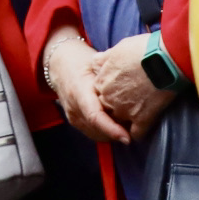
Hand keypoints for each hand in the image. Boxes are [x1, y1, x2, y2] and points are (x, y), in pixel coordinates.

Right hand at [42, 30, 128, 144]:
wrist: (60, 65)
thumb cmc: (82, 62)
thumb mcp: (97, 63)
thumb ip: (111, 76)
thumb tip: (135, 83)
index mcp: (79, 90)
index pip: (94, 116)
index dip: (111, 129)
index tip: (127, 137)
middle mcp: (73, 107)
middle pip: (97, 130)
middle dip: (118, 132)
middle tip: (137, 127)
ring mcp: (73, 116)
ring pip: (96, 134)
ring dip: (113, 134)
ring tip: (130, 125)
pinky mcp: (75, 121)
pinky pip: (93, 132)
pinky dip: (107, 132)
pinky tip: (119, 124)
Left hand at [90, 38, 176, 141]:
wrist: (165, 58)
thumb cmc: (143, 49)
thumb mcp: (118, 48)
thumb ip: (104, 60)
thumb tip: (97, 62)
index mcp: (101, 81)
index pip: (99, 93)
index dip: (110, 92)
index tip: (121, 90)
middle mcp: (109, 98)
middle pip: (108, 109)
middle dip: (116, 107)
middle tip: (131, 101)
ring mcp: (124, 110)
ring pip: (119, 123)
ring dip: (127, 120)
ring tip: (139, 113)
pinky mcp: (142, 119)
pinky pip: (136, 134)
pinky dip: (140, 132)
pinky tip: (145, 125)